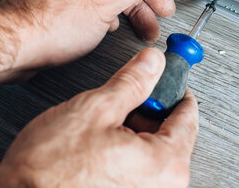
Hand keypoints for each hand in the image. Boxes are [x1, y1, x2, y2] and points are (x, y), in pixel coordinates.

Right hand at [0, 48, 198, 187]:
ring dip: (134, 129)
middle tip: (127, 97)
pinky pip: (138, 168)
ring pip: (152, 151)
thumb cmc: (49, 170)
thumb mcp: (96, 109)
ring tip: (104, 123)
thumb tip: (152, 63)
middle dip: (149, 110)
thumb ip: (132, 82)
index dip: (174, 88)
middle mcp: (162, 187)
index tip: (168, 77)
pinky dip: (126, 149)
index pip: (188, 116)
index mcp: (165, 165)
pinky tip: (100, 142)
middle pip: (170, 134)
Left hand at [6, 0, 187, 68]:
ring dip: (122, 11)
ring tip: (136, 29)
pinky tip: (106, 28)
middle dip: (139, 3)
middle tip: (153, 22)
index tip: (164, 5)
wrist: (9, 44)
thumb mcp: (109, 0)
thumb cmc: (47, 21)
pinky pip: (86, 1)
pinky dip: (101, 15)